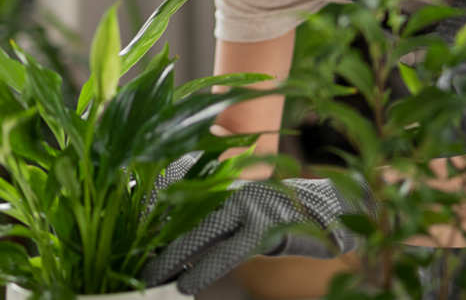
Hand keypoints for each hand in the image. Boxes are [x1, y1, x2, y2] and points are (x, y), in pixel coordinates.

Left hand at [141, 164, 369, 292]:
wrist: (332, 210)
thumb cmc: (285, 213)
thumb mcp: (246, 208)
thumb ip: (216, 216)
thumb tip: (177, 235)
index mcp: (228, 180)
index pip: (181, 191)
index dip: (154, 210)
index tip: (133, 229)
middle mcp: (235, 187)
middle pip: (183, 212)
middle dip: (157, 238)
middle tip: (136, 262)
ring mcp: (250, 205)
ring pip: (198, 232)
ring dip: (172, 257)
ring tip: (152, 276)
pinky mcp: (264, 228)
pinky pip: (224, 252)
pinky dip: (202, 270)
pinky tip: (187, 284)